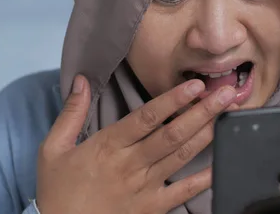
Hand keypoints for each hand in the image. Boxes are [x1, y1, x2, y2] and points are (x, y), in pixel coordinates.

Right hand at [35, 74, 237, 213]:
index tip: (195, 84)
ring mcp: (144, 188)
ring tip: (227, 115)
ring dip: (206, 134)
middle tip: (227, 94)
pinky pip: (182, 193)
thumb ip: (71, 113)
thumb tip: (82, 79)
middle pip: (172, 134)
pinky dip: (204, 179)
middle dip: (202, 112)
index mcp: (107, 146)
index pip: (147, 117)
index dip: (173, 100)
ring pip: (181, 157)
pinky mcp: (152, 209)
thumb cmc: (57, 191)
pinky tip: (222, 162)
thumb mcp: (53, 149)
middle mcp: (130, 164)